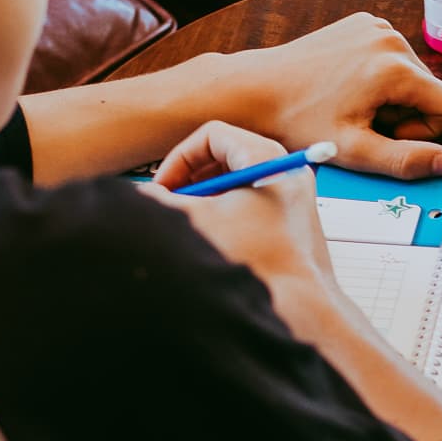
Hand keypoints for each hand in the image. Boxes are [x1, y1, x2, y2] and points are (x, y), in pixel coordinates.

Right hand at [149, 121, 332, 289]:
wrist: (300, 304)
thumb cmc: (259, 263)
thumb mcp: (199, 222)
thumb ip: (163, 202)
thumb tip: (141, 194)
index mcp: (266, 158)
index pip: (212, 135)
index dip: (180, 158)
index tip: (163, 186)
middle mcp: (284, 167)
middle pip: (225, 154)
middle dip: (190, 177)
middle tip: (170, 201)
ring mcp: (292, 190)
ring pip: (237, 177)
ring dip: (205, 194)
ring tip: (188, 220)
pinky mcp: (293, 213)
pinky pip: (252, 196)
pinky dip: (225, 207)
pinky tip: (211, 233)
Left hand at [233, 13, 441, 179]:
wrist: (258, 89)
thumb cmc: (299, 121)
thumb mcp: (354, 150)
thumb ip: (405, 160)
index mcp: (395, 68)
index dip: (424, 130)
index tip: (385, 134)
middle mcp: (391, 39)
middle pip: (431, 88)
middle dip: (406, 112)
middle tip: (362, 121)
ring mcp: (377, 26)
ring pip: (413, 73)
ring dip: (392, 95)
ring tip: (352, 103)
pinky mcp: (364, 23)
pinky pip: (392, 55)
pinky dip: (378, 74)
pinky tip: (347, 85)